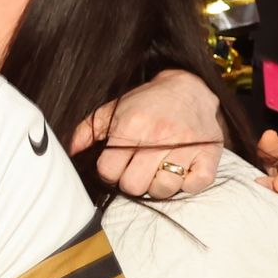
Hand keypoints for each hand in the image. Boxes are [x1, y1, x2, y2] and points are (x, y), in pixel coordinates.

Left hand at [70, 69, 222, 199]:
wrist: (189, 87)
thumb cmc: (147, 103)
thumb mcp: (113, 110)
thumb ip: (87, 130)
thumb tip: (69, 151)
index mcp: (133, 126)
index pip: (109, 170)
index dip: (109, 172)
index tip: (117, 164)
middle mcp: (160, 137)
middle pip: (134, 186)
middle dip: (131, 181)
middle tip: (137, 169)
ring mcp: (187, 147)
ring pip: (162, 190)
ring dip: (157, 185)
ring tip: (158, 169)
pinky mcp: (208, 155)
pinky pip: (193, 186)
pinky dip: (186, 184)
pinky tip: (180, 169)